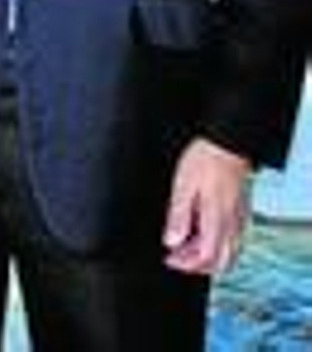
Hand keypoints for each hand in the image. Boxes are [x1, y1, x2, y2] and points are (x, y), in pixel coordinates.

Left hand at [162, 137, 251, 274]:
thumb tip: (171, 241)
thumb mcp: (183, 187)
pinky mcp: (244, 215)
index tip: (169, 259)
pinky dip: (219, 247)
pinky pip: (235, 242)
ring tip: (187, 246)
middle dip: (197, 266)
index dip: (186, 265)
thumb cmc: (206, 161)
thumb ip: (177, 216)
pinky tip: (204, 235)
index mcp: (217, 220)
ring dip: (209, 258)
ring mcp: (241, 221)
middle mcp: (233, 225)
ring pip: (230, 255)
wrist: (229, 145)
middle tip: (177, 256)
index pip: (206, 258)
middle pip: (221, 263)